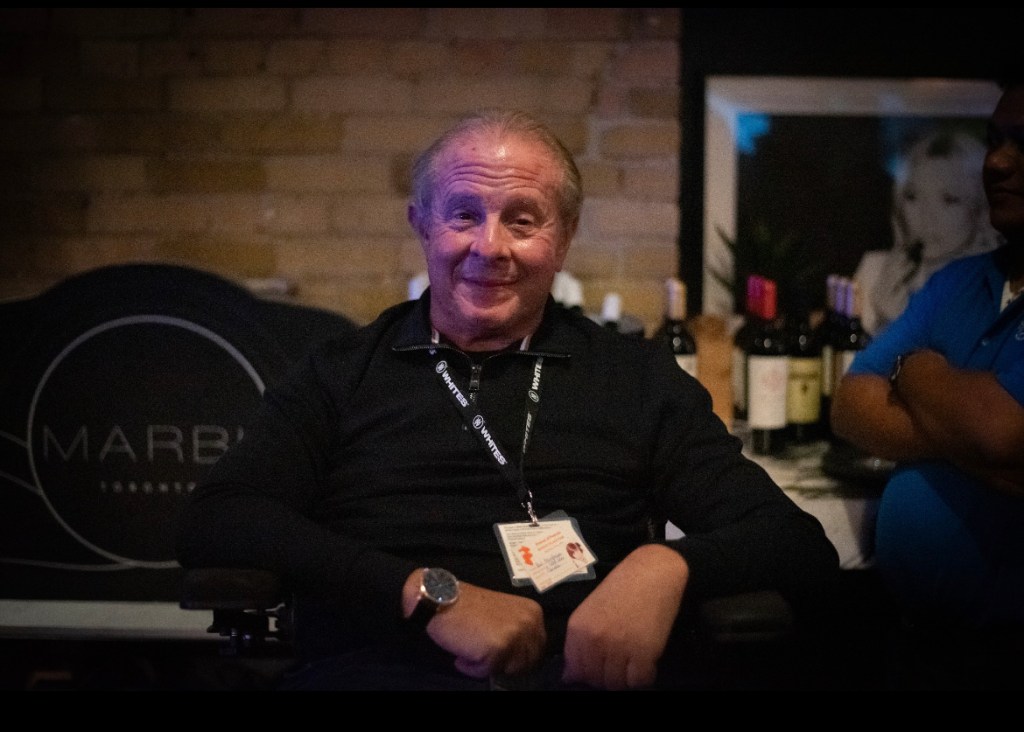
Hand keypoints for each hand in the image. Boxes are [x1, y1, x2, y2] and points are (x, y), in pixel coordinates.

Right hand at [409, 577, 546, 678]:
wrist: (441, 598)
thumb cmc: (467, 606)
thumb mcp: (504, 613)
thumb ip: (518, 630)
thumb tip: (523, 656)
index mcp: (533, 612)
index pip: (537, 650)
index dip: (515, 655)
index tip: (496, 647)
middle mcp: (530, 622)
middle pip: (525, 663)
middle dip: (503, 662)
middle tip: (481, 646)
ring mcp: (515, 635)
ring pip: (508, 670)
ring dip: (487, 664)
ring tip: (472, 645)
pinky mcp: (498, 648)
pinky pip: (486, 672)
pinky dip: (471, 666)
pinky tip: (463, 649)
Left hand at [561, 543, 687, 689]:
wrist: (652, 571)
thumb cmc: (622, 587)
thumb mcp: (590, 610)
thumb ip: (578, 644)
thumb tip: (569, 677)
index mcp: (578, 628)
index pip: (575, 670)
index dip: (588, 673)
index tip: (601, 666)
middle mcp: (595, 640)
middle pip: (595, 680)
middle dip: (606, 676)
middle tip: (619, 663)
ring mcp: (619, 647)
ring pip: (616, 684)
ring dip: (624, 679)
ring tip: (632, 662)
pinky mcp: (644, 653)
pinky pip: (638, 682)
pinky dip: (642, 677)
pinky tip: (644, 662)